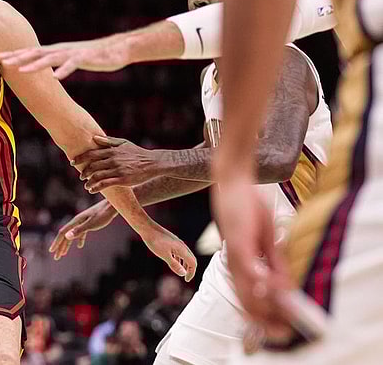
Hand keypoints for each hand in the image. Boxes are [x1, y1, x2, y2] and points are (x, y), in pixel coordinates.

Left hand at [0, 37, 131, 78]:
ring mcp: (73, 53)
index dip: (16, 54)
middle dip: (19, 57)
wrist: (118, 48)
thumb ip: (59, 60)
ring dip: (35, 65)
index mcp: (58, 50)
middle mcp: (62, 50)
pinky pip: (73, 65)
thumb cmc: (94, 55)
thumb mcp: (72, 58)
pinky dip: (63, 71)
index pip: (33, 52)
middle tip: (2, 60)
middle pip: (36, 53)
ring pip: (51, 58)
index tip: (0, 57)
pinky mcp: (86, 58)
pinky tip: (55, 77)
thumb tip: (46, 67)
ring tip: (22, 70)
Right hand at [49, 200, 116, 259]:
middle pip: (66, 235)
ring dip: (67, 245)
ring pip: (72, 235)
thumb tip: (66, 236)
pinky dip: (79, 240)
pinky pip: (80, 233)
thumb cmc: (103, 215)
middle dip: (60, 247)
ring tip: (63, 254)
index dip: (56, 242)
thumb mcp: (91, 224)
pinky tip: (79, 246)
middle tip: (56, 257)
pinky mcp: (89, 223)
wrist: (112, 206)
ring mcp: (82, 222)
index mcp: (76, 221)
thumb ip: (79, 230)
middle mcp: (77, 221)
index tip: (51, 251)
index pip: (62, 233)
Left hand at [72, 135, 163, 191]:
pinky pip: (105, 184)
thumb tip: (94, 137)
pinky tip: (91, 190)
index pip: (91, 154)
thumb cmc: (137, 152)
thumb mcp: (123, 143)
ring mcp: (117, 170)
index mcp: (111, 150)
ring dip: (88, 182)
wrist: (152, 163)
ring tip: (86, 185)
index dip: (80, 158)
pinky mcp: (122, 179)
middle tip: (81, 176)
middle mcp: (113, 159)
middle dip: (84, 171)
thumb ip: (108, 141)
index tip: (72, 162)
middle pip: (92, 166)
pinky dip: (96, 187)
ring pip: (97, 176)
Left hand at [140, 224, 196, 281]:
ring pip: (185, 255)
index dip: (191, 273)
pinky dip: (179, 258)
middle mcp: (182, 245)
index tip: (186, 280)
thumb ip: (174, 265)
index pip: (193, 263)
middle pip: (191, 259)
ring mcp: (177, 242)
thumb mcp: (164, 255)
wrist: (147, 228)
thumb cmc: (155, 241)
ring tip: (181, 271)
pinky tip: (174, 261)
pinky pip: (179, 251)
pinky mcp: (172, 241)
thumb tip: (183, 273)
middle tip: (186, 277)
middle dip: (190, 269)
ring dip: (185, 264)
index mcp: (182, 249)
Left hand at [211, 176, 292, 340]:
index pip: (251, 303)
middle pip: (248, 304)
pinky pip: (248, 265)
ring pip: (248, 289)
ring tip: (282, 315)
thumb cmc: (249, 211)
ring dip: (266, 304)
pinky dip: (258, 278)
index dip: (265, 320)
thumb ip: (274, 262)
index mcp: (241, 269)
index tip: (281, 331)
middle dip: (267, 321)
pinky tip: (268, 286)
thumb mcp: (265, 240)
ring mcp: (236, 256)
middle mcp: (235, 267)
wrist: (233, 185)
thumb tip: (286, 284)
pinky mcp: (238, 242)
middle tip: (283, 332)